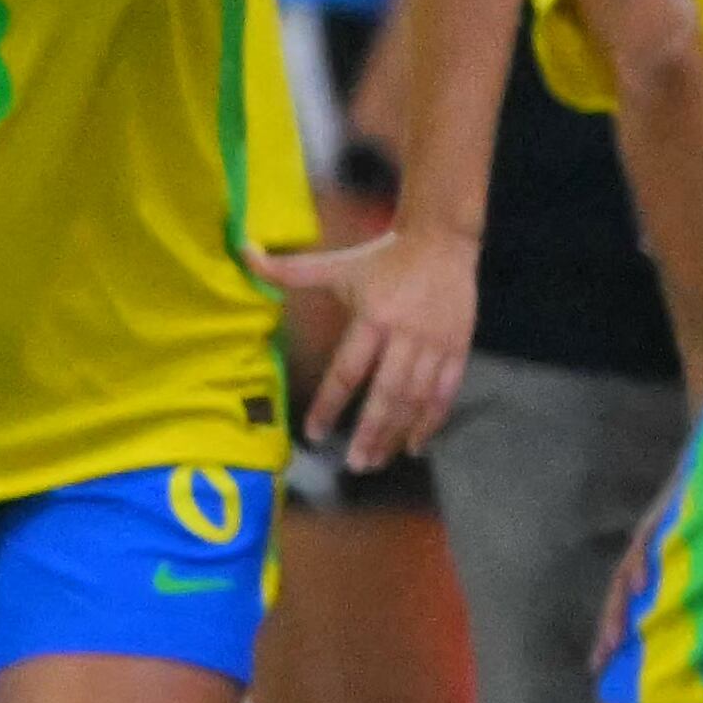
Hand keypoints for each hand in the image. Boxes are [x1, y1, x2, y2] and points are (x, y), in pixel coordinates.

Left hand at [257, 219, 477, 468]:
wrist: (441, 238)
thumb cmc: (382, 255)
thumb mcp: (337, 264)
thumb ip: (289, 268)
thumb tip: (244, 250)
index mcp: (373, 317)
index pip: (347, 371)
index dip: (329, 404)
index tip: (313, 434)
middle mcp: (405, 334)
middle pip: (387, 394)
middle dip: (370, 433)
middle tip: (354, 464)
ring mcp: (435, 344)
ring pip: (416, 399)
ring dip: (396, 434)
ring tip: (377, 460)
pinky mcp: (457, 347)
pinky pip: (445, 392)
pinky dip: (431, 422)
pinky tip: (414, 446)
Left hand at [589, 483, 673, 674]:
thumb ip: (702, 580)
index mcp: (653, 560)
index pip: (627, 599)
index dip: (616, 629)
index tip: (605, 664)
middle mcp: (645, 550)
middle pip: (618, 593)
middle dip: (609, 628)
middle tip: (602, 661)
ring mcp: (650, 533)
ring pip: (625, 574)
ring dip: (618, 608)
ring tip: (616, 638)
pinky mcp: (660, 515)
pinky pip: (646, 542)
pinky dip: (641, 564)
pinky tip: (641, 587)